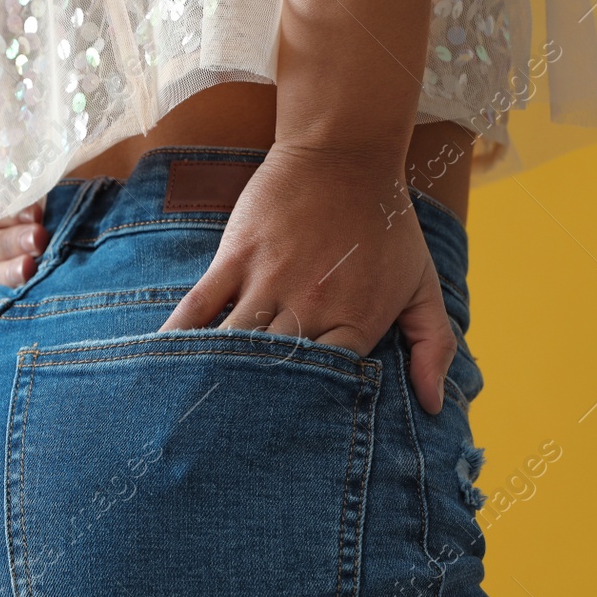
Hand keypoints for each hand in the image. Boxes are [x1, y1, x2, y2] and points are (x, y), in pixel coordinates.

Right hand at [159, 142, 456, 414]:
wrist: (346, 152)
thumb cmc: (387, 224)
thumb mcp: (422, 284)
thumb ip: (433, 346)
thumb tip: (434, 406)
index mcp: (355, 323)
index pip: (326, 386)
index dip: (307, 416)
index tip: (288, 443)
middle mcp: (310, 307)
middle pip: (276, 373)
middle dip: (254, 409)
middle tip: (226, 444)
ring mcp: (270, 281)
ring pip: (234, 344)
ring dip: (214, 378)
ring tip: (191, 412)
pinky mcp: (237, 256)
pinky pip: (200, 305)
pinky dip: (181, 335)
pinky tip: (163, 362)